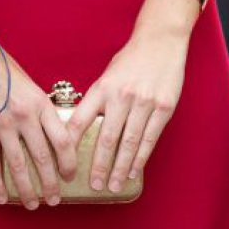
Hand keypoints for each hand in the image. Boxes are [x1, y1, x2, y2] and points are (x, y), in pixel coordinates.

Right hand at [0, 32, 76, 208]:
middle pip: (42, 159)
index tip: (70, 176)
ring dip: (27, 190)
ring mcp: (1, 124)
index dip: (68, 164)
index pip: (62, 141)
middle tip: (54, 200)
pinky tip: (2, 198)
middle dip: (50, 185)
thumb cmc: (2, 67)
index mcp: (40, 104)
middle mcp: (24, 116)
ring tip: (33, 204)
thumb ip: (40, 111)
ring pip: (18, 167)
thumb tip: (49, 138)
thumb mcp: (30, 86)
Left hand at [67, 21, 190, 193]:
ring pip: (129, 143)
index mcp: (101, 88)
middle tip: (94, 186)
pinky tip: (134, 171)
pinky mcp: (163, 108)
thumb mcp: (107, 76)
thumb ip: (97, 101)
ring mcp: (144, 103)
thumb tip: (82, 130)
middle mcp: (121, 96)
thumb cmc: (130, 60)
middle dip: (99, 166)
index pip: (80, 120)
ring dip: (120, 168)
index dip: (71, 144)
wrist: (160, 41)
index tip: (65, 164)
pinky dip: (141, 158)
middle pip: (106, 139)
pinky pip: (150, 138)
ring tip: (114, 186)